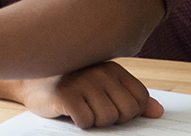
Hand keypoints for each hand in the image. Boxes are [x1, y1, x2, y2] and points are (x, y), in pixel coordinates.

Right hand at [15, 62, 163, 127]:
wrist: (31, 81)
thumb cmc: (71, 85)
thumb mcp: (103, 87)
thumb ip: (130, 97)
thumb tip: (158, 112)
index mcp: (113, 68)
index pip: (140, 99)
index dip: (130, 113)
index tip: (112, 108)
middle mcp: (100, 71)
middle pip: (125, 113)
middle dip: (113, 120)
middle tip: (94, 110)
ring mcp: (83, 81)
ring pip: (107, 120)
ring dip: (94, 121)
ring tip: (81, 108)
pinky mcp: (66, 94)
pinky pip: (86, 122)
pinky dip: (79, 122)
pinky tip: (70, 110)